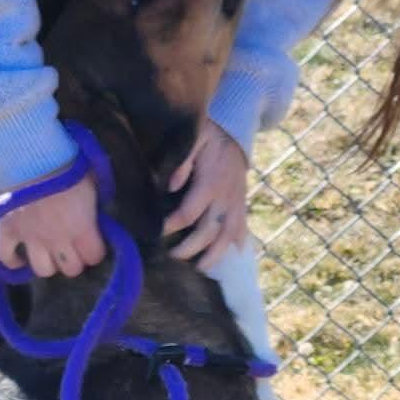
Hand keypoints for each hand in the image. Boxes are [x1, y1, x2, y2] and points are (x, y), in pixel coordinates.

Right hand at [0, 169, 105, 277]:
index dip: (95, 250)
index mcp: (81, 226)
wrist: (29, 152)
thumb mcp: (91, 180)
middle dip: (73, 259)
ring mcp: (30, 237)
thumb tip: (96, 215)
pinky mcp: (7, 231)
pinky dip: (12, 261)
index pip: (94, 256)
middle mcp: (57, 238)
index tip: (92, 242)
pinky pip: (6, 257)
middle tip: (71, 247)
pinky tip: (19, 258)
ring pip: (43, 270)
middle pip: (70, 268)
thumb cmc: (65, 162)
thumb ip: (94, 204)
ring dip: (48, 262)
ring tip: (48, 251)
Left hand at [163, 121, 247, 270]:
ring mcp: (236, 203)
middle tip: (171, 257)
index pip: (189, 213)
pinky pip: (243, 226)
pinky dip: (239, 241)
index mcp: (211, 183)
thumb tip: (171, 185)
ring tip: (200, 268)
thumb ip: (182, 160)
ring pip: (228, 236)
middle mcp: (225, 198)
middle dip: (189, 248)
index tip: (156, 231)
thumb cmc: (210, 135)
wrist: (236, 131)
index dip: (171, 225)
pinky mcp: (242, 204)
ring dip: (216, 255)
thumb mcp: (194, 138)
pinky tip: (235, 253)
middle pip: (208, 231)